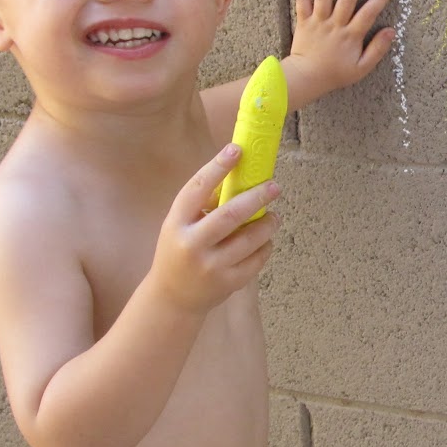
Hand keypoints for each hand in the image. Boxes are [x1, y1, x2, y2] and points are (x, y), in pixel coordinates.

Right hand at [148, 144, 280, 313]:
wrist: (172, 297)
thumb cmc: (179, 250)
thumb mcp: (179, 225)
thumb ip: (203, 204)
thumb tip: (238, 173)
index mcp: (176, 223)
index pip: (197, 189)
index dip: (217, 167)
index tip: (237, 149)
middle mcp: (192, 245)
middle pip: (231, 215)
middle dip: (256, 197)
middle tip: (274, 186)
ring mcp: (211, 266)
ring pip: (250, 239)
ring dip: (267, 223)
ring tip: (274, 215)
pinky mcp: (228, 283)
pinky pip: (256, 260)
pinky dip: (265, 246)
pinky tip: (265, 240)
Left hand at [288, 0, 396, 105]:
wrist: (307, 77)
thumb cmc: (336, 74)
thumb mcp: (362, 68)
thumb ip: (377, 49)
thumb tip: (391, 31)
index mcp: (350, 36)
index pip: (368, 14)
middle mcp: (334, 25)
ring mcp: (318, 21)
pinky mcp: (303, 20)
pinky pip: (303, 0)